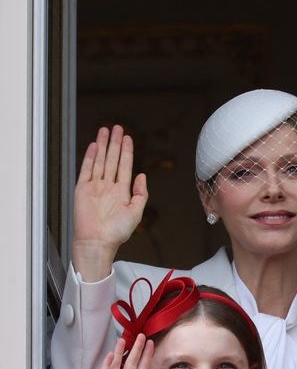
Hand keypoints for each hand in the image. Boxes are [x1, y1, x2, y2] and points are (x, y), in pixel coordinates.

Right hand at [72, 125, 148, 281]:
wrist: (97, 241)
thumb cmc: (117, 232)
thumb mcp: (136, 212)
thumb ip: (141, 193)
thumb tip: (142, 175)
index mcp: (122, 192)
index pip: (125, 166)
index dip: (127, 151)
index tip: (128, 138)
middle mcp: (108, 187)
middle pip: (112, 159)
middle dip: (115, 143)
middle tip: (117, 127)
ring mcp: (95, 186)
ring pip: (100, 161)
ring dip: (103, 145)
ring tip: (106, 130)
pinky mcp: (83, 189)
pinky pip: (87, 169)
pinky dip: (90, 157)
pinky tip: (95, 146)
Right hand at [100, 335, 156, 368]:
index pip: (143, 368)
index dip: (147, 356)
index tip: (152, 343)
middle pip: (132, 364)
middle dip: (136, 350)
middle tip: (141, 335)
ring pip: (118, 366)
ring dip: (120, 353)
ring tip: (124, 339)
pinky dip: (107, 365)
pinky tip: (109, 355)